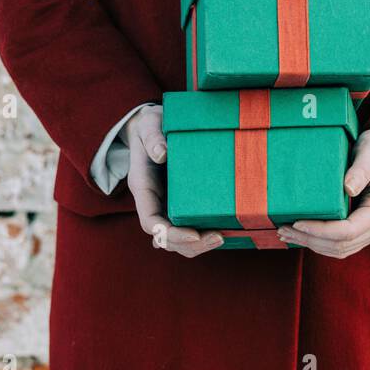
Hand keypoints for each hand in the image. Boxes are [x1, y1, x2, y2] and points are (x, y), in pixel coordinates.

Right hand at [122, 105, 222, 257]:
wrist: (156, 126)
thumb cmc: (152, 125)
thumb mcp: (149, 125)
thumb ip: (152, 137)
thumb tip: (162, 153)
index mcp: (143, 188)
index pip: (150, 222)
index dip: (170, 234)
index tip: (193, 234)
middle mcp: (155, 202)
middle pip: (167, 237)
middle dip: (191, 244)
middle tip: (219, 238)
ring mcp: (169, 205)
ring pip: (179, 238)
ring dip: (200, 244)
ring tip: (224, 237)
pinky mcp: (184, 202)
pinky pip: (191, 226)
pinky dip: (205, 234)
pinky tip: (226, 231)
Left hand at [278, 128, 369, 258]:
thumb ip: (361, 169)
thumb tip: (348, 188)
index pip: (348, 231)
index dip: (320, 231)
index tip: (297, 222)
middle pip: (341, 245)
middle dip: (310, 240)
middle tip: (282, 228)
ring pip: (339, 249)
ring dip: (311, 244)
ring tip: (286, 233)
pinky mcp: (364, 231)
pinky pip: (340, 245)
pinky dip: (319, 242)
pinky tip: (300, 235)